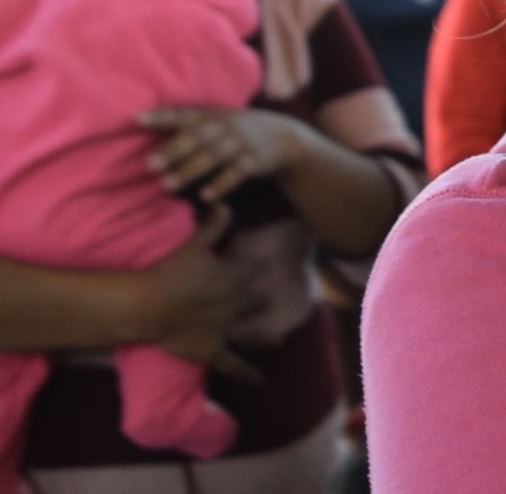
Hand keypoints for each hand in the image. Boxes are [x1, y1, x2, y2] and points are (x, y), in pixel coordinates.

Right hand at [136, 206, 261, 383]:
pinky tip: (259, 381)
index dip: (256, 267)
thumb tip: (225, 204)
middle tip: (268, 299)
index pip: (252, 270)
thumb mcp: (191, 246)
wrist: (147, 306)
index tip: (265, 265)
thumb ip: (211, 227)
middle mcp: (233, 305)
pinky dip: (246, 373)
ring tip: (277, 340)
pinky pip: (233, 364)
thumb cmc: (168, 273)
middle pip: (255, 300)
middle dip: (261, 299)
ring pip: (251, 333)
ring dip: (265, 336)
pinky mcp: (211, 350)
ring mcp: (224, 329)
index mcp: (232, 278)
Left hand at [145, 107, 307, 202]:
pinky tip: (205, 196)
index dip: (161, 116)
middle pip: (196, 137)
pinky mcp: (254, 161)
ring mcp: (241, 143)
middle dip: (173, 150)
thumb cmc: (240, 131)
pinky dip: (221, 184)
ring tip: (167, 185)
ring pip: (212, 156)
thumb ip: (193, 126)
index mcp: (213, 115)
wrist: (286, 137)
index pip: (184, 114)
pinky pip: (236, 173)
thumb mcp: (221, 120)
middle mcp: (226, 126)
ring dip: (189, 170)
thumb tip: (152, 131)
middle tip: (150, 165)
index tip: (137, 119)